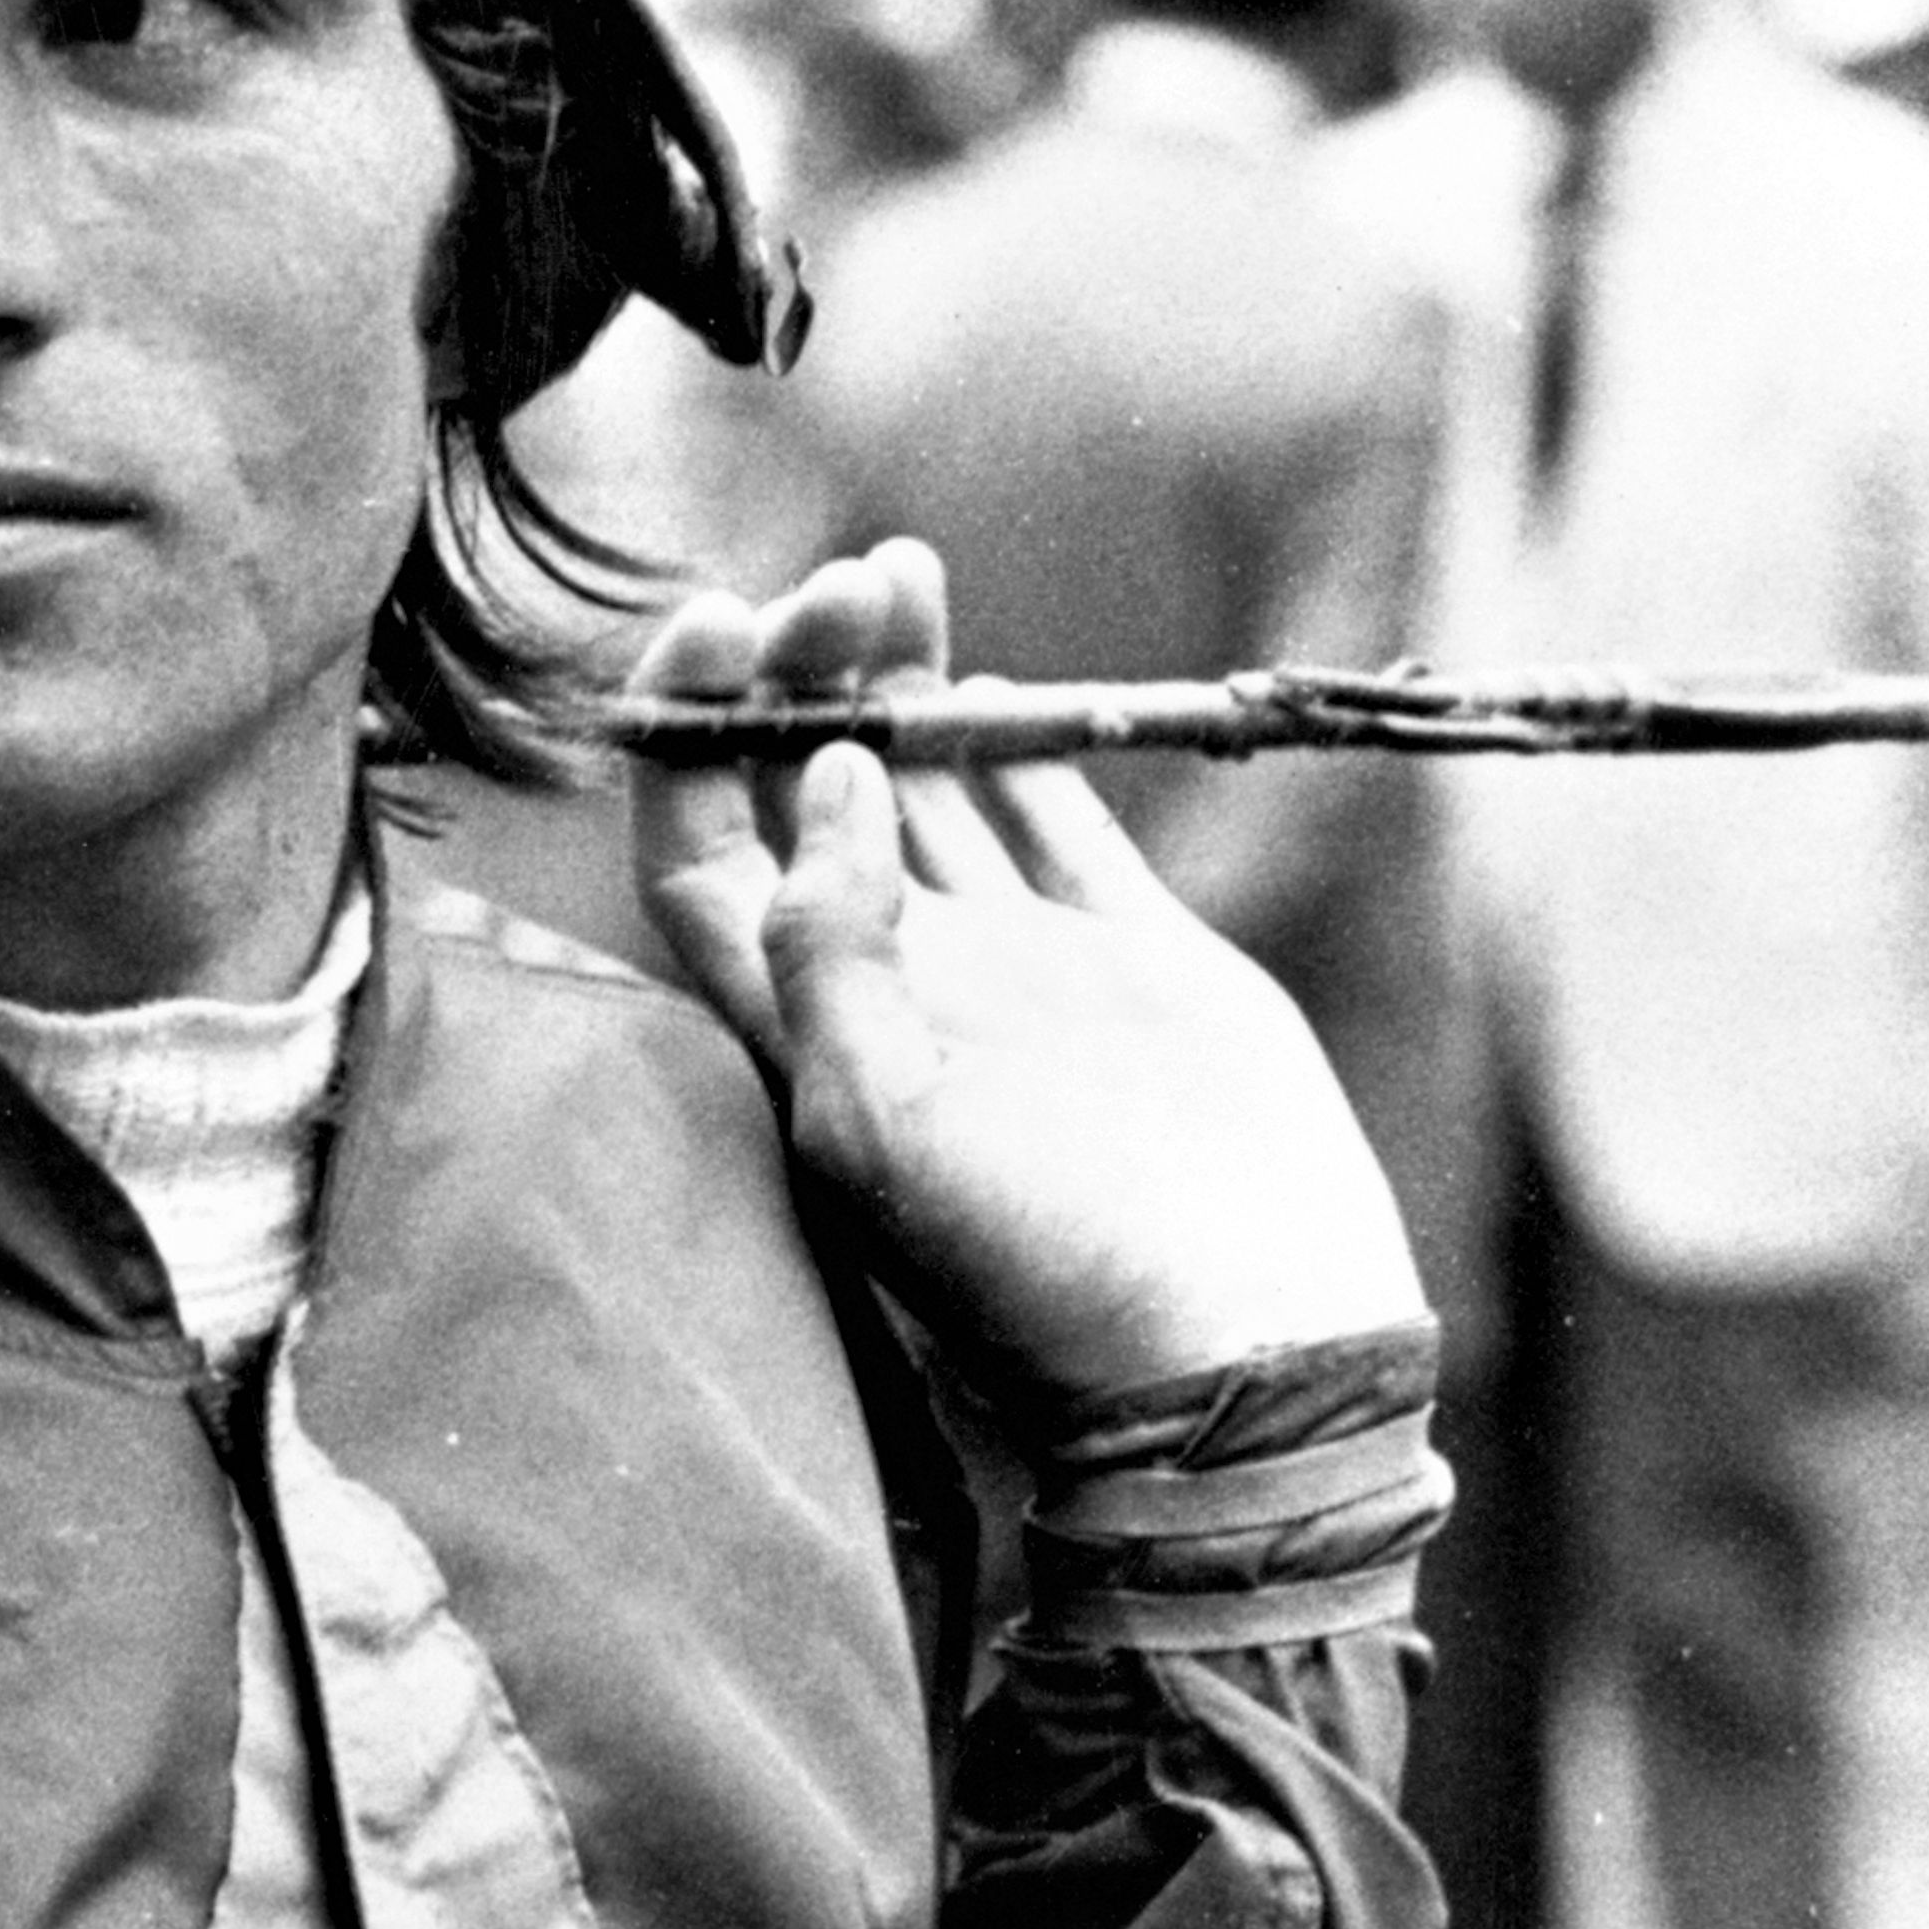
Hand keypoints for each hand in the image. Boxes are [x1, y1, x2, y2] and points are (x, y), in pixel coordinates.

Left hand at [629, 538, 1424, 1396]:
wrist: (1241, 1356)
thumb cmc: (1046, 1274)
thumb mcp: (887, 1126)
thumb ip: (828, 945)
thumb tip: (814, 774)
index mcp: (807, 1035)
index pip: (702, 857)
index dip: (686, 741)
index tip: (713, 627)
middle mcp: (900, 991)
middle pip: (807, 797)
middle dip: (800, 676)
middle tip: (838, 582)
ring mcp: (1018, 973)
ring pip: (927, 788)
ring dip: (899, 679)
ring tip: (893, 572)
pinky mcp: (1135, 964)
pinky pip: (1051, 823)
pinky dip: (1020, 744)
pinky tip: (991, 675)